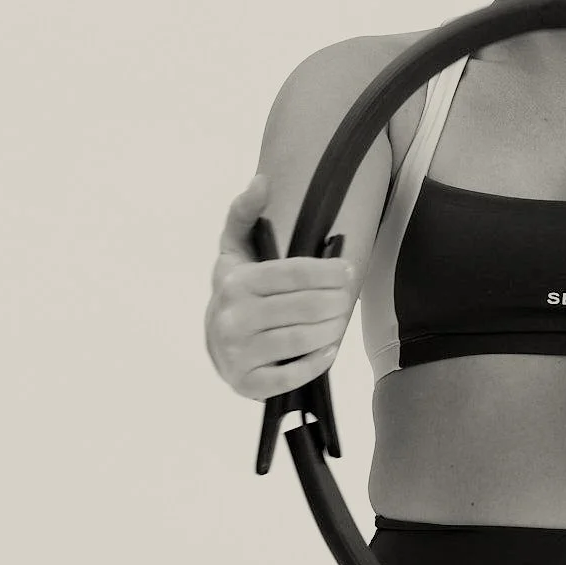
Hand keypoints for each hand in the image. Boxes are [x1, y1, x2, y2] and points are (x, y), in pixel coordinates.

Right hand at [205, 174, 356, 399]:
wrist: (217, 344)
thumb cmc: (237, 291)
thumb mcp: (235, 248)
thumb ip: (245, 213)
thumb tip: (262, 181)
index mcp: (236, 282)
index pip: (294, 274)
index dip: (329, 272)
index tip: (349, 271)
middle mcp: (233, 318)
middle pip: (305, 307)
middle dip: (336, 301)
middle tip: (347, 297)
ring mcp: (239, 354)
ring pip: (302, 339)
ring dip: (331, 329)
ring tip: (340, 320)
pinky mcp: (248, 384)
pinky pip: (292, 376)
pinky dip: (317, 362)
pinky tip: (328, 349)